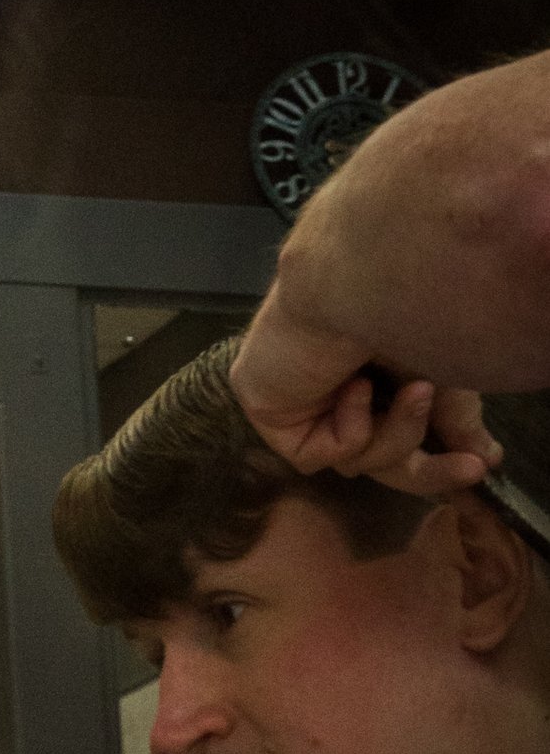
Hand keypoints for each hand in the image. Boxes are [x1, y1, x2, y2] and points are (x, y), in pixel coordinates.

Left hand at [231, 290, 497, 493]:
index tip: (479, 466)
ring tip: (416, 390)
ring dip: (397, 433)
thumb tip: (485, 458)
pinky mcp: (268, 410)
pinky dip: (349, 428)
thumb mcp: (446, 372)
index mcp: (373, 368)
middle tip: (473, 470)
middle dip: (431, 470)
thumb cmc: (409, 311)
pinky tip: (353, 386)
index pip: (403, 431)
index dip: (441, 459)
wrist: (368, 283)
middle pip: (381, 458)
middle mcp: (334, 383)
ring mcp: (298, 397)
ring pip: (356, 461)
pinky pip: (317, 455)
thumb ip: (455, 418)